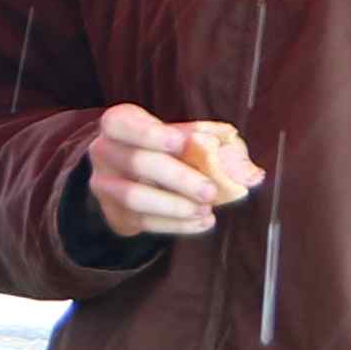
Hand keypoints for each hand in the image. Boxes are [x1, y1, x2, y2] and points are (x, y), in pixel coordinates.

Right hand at [79, 101, 241, 241]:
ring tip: (205, 209)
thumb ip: (212, 142)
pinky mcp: (114, 213)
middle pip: (136, 163)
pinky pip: (143, 222)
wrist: (128, 175)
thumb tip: (246, 163)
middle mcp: (104, 152)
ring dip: (174, 205)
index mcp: (118, 125)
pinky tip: (202, 221)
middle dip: (177, 177)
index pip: (124, 124)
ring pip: (134, 197)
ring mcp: (105, 185)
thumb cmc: (161, 148)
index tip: (181, 143)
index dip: (151, 133)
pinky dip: (176, 224)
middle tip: (210, 191)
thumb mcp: (181, 136)